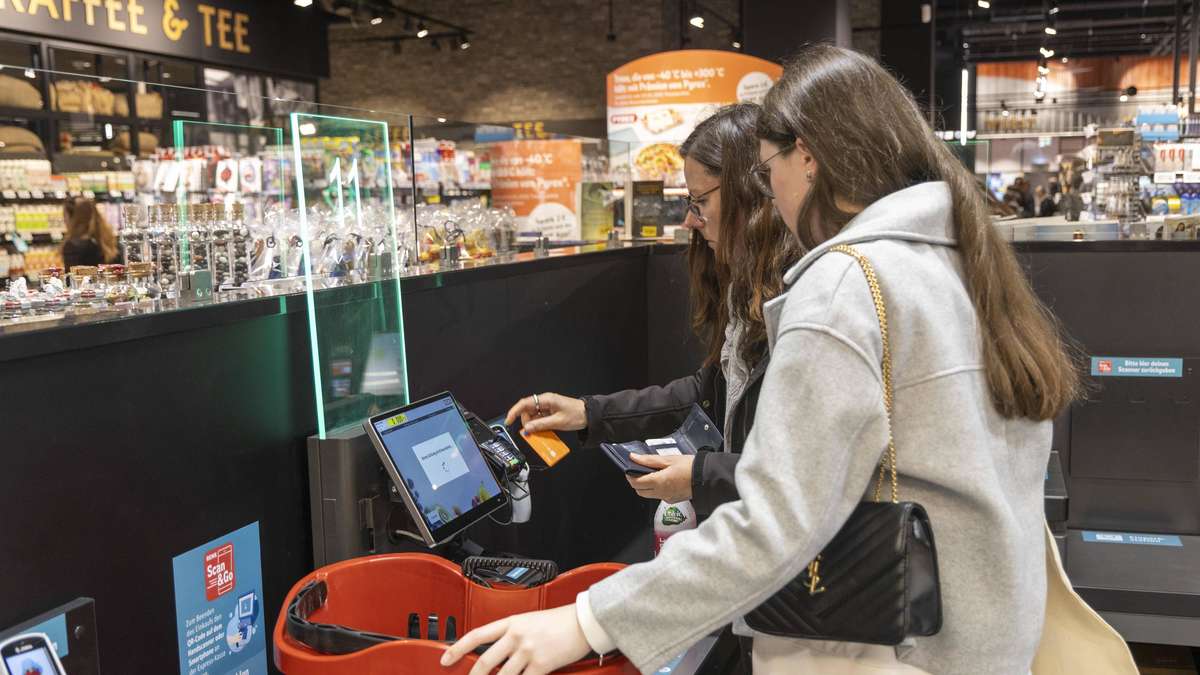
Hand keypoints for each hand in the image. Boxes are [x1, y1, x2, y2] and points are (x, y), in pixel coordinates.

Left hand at [440, 604, 590, 674]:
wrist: (583, 621)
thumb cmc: (559, 621)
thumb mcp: (530, 621)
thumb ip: (512, 635)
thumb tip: (498, 653)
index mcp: (511, 622)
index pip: (477, 635)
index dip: (457, 648)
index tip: (445, 659)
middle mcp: (517, 636)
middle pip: (485, 661)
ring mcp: (529, 650)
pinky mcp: (542, 664)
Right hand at [505, 392, 585, 433]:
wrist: (588, 415)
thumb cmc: (577, 414)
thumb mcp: (557, 422)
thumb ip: (541, 425)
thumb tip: (527, 428)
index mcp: (546, 400)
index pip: (524, 403)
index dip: (514, 412)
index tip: (508, 421)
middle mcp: (545, 402)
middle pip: (527, 412)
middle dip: (527, 423)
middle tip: (531, 433)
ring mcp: (547, 407)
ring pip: (533, 417)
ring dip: (534, 426)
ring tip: (540, 434)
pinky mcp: (550, 413)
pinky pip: (540, 420)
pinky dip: (539, 426)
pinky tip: (544, 432)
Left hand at [626, 454, 693, 502]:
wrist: (706, 477)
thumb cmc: (690, 467)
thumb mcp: (668, 459)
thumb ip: (649, 460)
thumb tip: (633, 458)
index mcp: (658, 482)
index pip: (636, 483)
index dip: (630, 475)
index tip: (630, 468)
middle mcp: (661, 493)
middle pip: (639, 491)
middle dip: (635, 481)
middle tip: (639, 470)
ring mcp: (666, 498)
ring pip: (648, 495)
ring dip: (645, 486)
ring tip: (651, 473)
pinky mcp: (672, 500)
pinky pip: (658, 496)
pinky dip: (655, 489)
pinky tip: (662, 479)